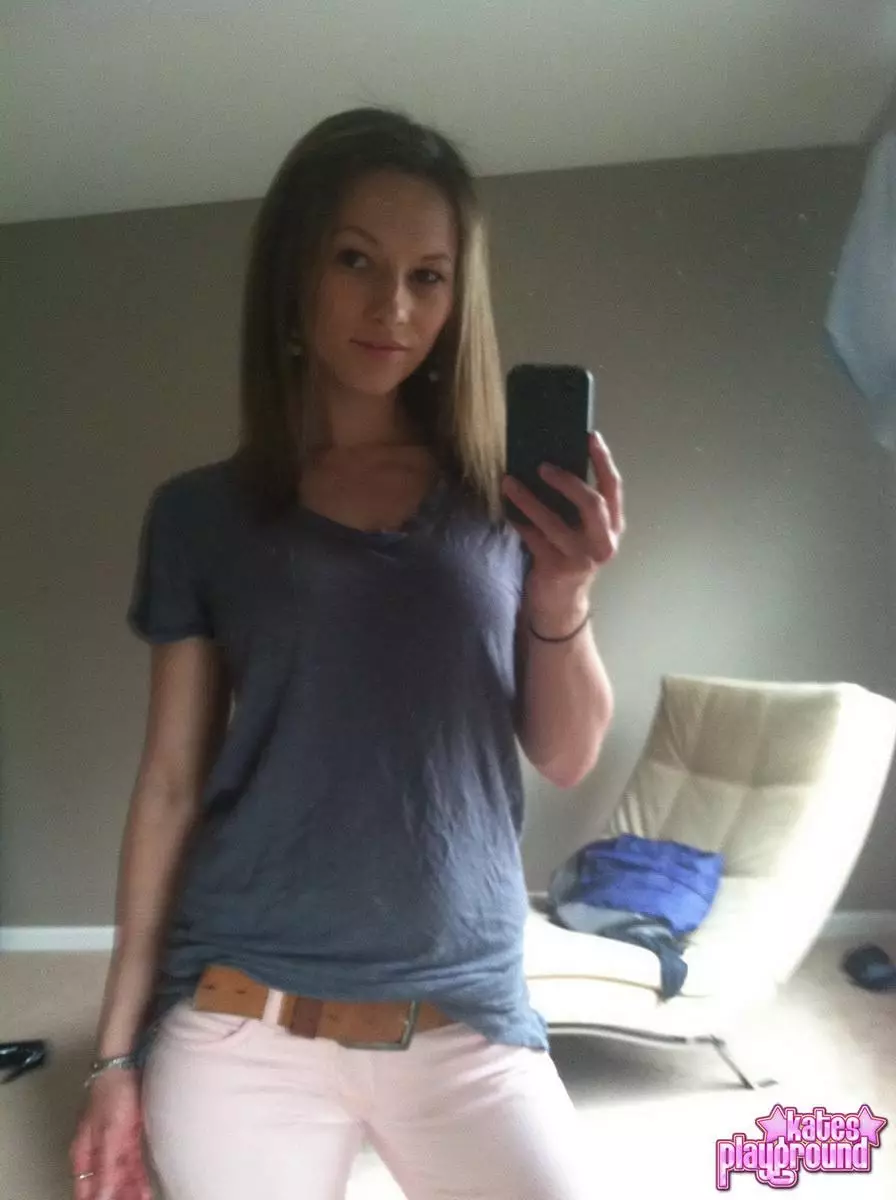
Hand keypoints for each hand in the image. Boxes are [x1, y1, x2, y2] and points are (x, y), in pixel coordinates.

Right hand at [70, 1070, 152, 1199]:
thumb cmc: (111, 1093)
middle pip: (104, 1183)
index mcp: (84, 1151)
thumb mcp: (109, 1134)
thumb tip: (100, 1195)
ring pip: (120, 1175)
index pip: (84, 1187)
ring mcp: (113, 1142)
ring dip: (128, 1191)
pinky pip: (131, 1163)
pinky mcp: (128, 1135)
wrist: (125, 1065)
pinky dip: (137, 1177)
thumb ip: (105, 1167)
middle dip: (115, 1197)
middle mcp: (97, 1150)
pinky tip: (144, 1189)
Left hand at [502, 431, 624, 626]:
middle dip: (567, 481)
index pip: (613, 488)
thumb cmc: (569, 557)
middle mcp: (603, 543)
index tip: (590, 436)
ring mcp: (581, 558)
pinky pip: (533, 538)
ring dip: (529, 500)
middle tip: (543, 465)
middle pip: (591, 504)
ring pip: (554, 522)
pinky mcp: (557, 569)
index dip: (603, 461)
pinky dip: (518, 523)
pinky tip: (506, 510)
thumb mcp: (582, 532)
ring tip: (509, 482)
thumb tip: (551, 462)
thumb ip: (577, 506)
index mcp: (613, 527)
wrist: (560, 604)